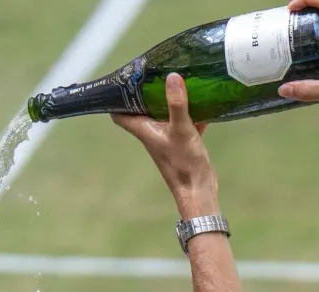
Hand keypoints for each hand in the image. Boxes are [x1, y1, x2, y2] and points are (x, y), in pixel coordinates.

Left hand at [111, 74, 219, 219]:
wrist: (198, 191)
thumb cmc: (184, 163)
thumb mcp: (181, 130)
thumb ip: (177, 104)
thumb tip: (172, 76)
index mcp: (144, 130)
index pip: (119, 114)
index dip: (116, 98)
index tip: (122, 80)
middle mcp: (152, 133)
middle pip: (141, 110)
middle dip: (145, 92)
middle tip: (152, 73)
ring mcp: (166, 139)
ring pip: (163, 115)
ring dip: (167, 101)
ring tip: (175, 80)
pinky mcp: (182, 143)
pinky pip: (183, 123)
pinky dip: (189, 113)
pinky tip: (202, 102)